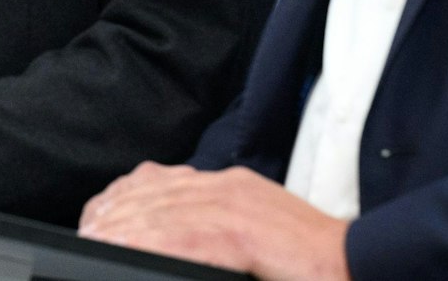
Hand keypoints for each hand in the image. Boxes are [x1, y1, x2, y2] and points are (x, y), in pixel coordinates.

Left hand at [79, 163, 349, 280]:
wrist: (362, 265)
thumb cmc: (306, 263)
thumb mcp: (252, 238)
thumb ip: (213, 233)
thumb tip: (172, 245)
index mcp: (229, 186)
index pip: (161, 182)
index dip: (122, 200)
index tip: (95, 218)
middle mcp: (228, 187)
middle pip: (154, 195)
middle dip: (113, 216)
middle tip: (85, 234)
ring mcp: (237, 205)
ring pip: (163, 212)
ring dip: (123, 229)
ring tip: (95, 241)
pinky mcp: (245, 231)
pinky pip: (187, 236)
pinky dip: (151, 243)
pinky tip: (125, 250)